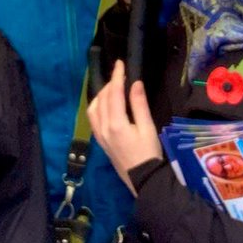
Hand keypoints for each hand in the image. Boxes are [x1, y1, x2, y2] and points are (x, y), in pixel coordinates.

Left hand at [87, 60, 162, 194]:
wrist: (143, 179)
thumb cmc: (149, 153)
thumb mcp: (148, 128)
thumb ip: (139, 105)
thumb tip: (135, 83)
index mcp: (116, 123)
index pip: (113, 93)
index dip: (117, 76)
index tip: (120, 63)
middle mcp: (103, 128)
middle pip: (102, 98)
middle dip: (110, 83)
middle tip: (121, 75)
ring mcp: (99, 135)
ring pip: (94, 107)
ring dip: (102, 94)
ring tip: (114, 88)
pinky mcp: (100, 140)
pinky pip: (93, 118)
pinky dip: (98, 105)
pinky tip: (106, 104)